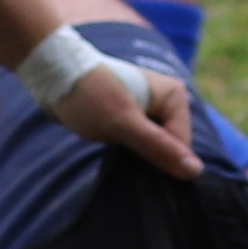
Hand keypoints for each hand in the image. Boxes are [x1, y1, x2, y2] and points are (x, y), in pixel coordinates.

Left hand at [58, 49, 205, 177]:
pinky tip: (114, 149)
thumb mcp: (123, 124)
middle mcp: (168, 102)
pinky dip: (130, 152)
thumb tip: (196, 172)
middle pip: (171, 148)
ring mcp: (151, 111)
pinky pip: (143, 144)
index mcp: (175, 97)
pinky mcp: (134, 119)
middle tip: (121, 152)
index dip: (160, 161)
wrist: (51, 76)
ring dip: (138, 157)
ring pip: (156, 149)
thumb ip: (158, 147)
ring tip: (116, 149)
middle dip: (150, 158)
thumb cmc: (88, 95)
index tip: (130, 158)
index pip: (181, 147)